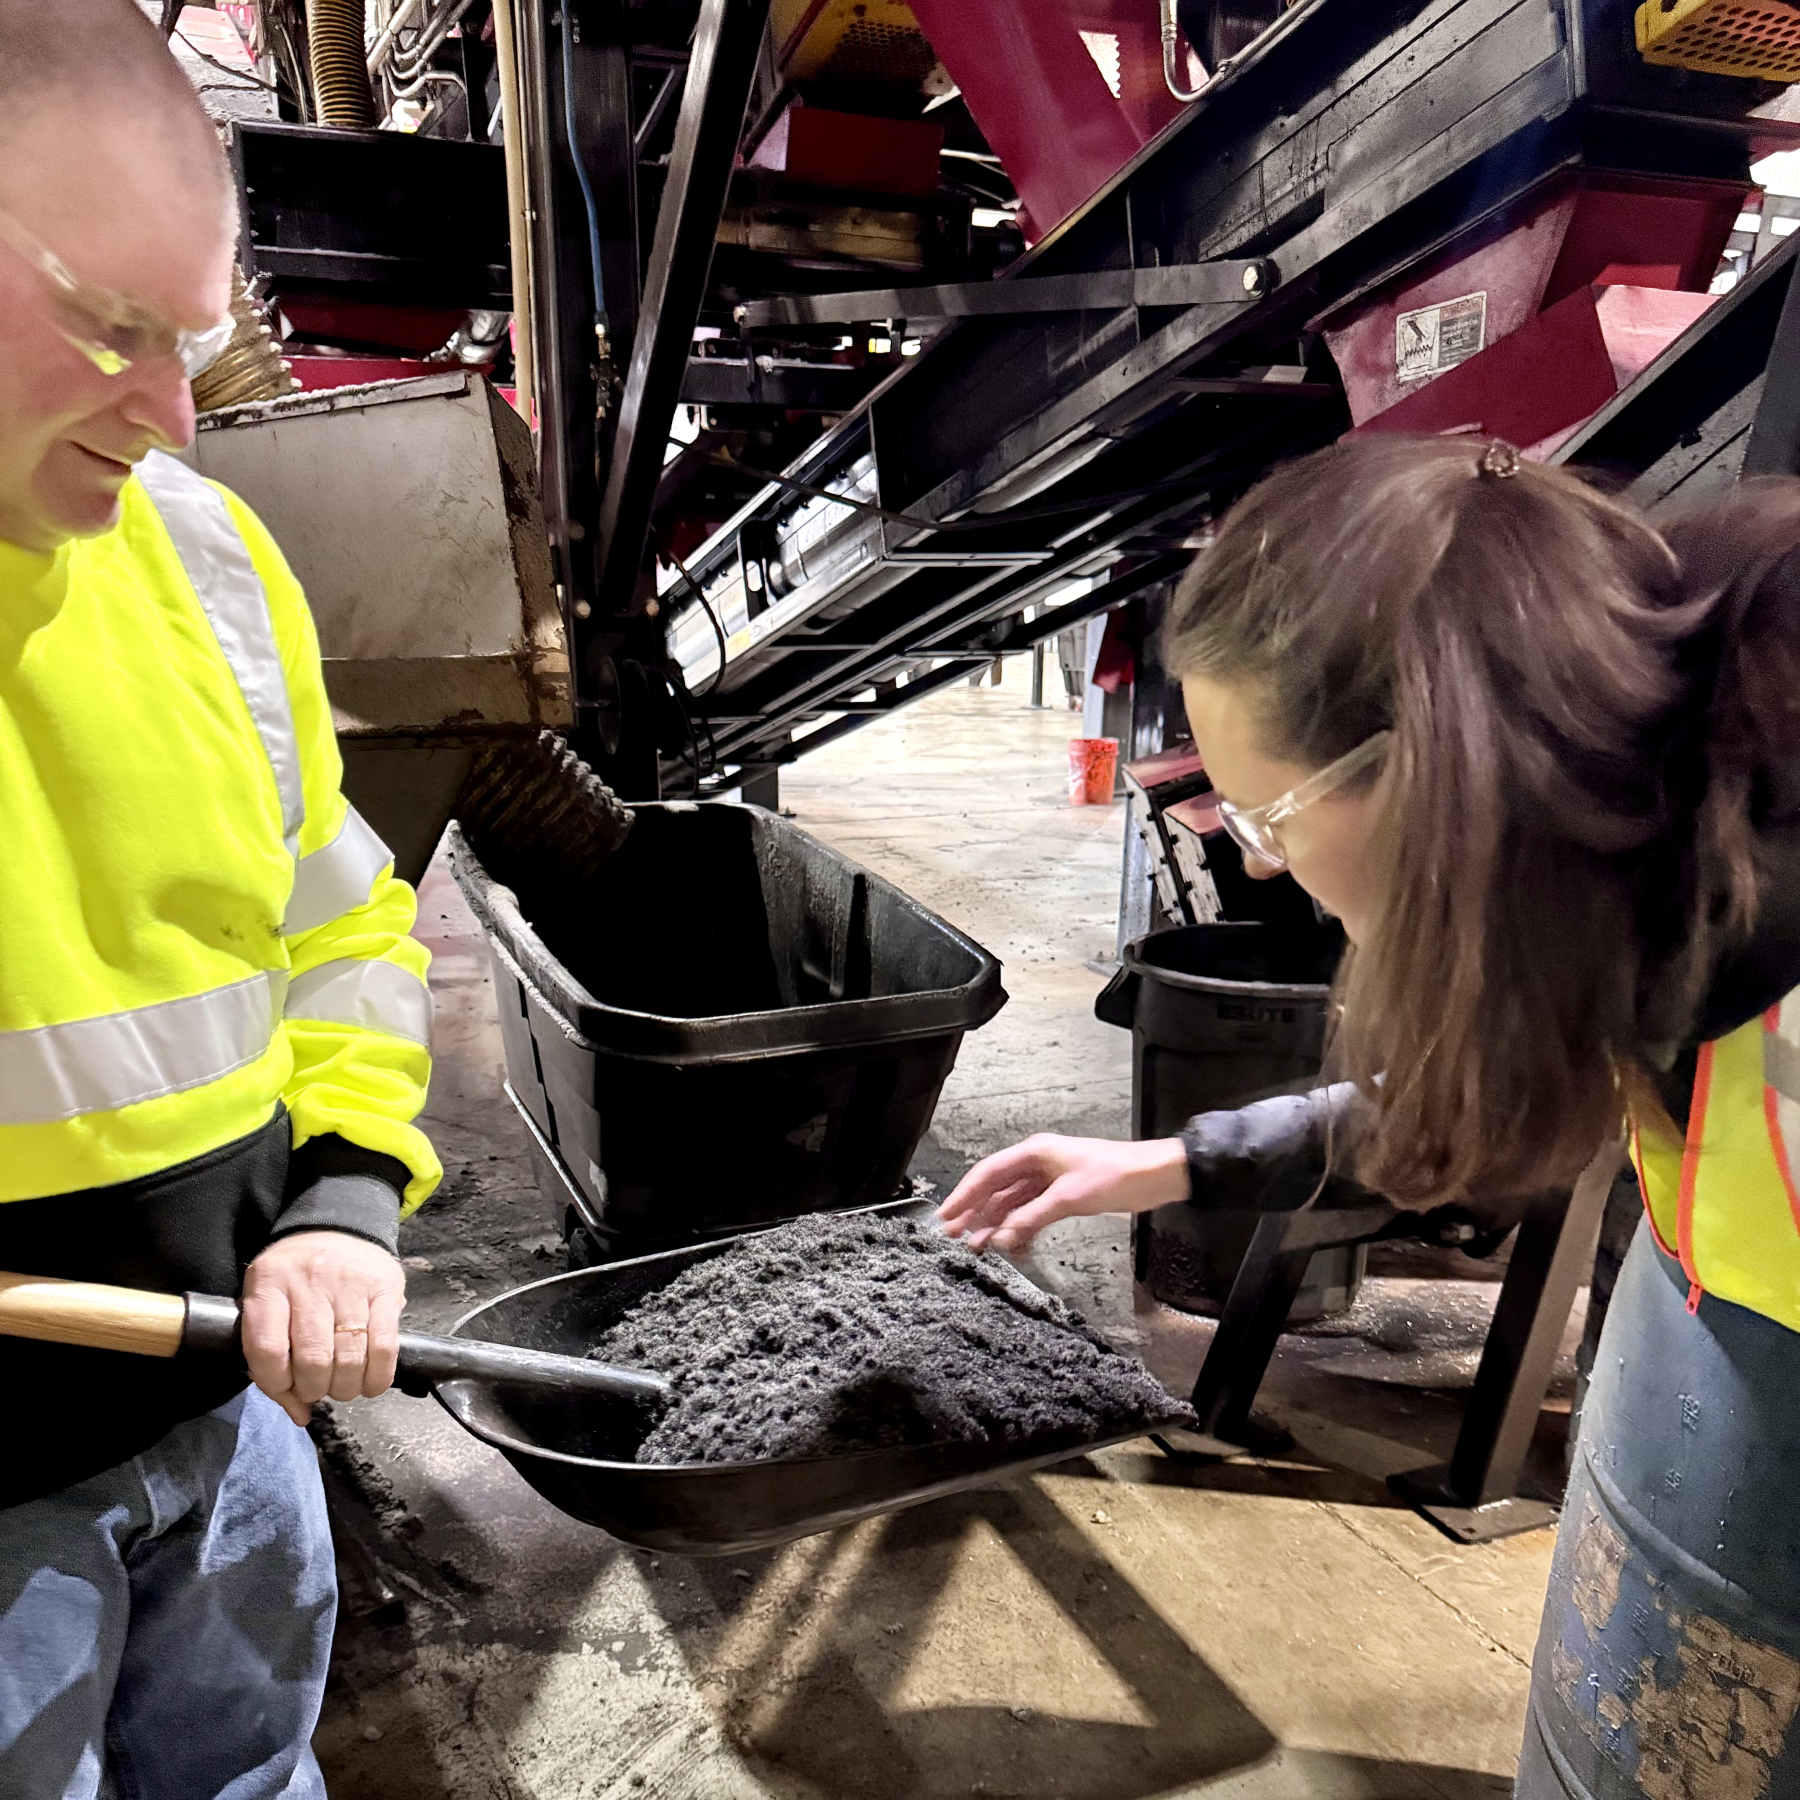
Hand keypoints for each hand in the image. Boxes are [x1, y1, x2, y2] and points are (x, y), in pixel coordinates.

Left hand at [241, 1231, 406, 1425]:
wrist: (339, 1226)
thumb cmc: (297, 1276)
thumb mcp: (270, 1301)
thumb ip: (272, 1358)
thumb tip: (298, 1415)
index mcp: (269, 1284)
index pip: (266, 1351)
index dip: (277, 1385)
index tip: (290, 1391)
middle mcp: (309, 1282)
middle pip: (312, 1359)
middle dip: (317, 1389)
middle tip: (320, 1388)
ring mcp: (350, 1284)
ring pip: (349, 1357)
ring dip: (347, 1386)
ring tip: (344, 1386)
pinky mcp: (385, 1288)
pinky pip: (384, 1344)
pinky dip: (379, 1374)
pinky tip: (371, 1383)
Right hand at [936, 1134, 1190, 1254]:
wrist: (1155, 1177)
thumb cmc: (1117, 1174)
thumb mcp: (1070, 1196)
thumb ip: (1032, 1217)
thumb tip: (1001, 1236)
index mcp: (1035, 1152)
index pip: (989, 1173)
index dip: (965, 1194)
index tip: (947, 1215)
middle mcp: (1038, 1164)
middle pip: (997, 1189)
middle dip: (976, 1212)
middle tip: (955, 1236)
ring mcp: (1051, 1182)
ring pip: (1013, 1204)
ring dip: (997, 1224)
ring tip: (978, 1246)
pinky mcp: (1064, 1197)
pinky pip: (1033, 1214)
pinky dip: (1021, 1229)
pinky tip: (1012, 1246)